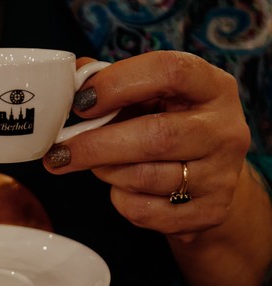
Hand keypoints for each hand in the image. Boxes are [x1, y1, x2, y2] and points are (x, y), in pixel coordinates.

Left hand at [43, 50, 271, 285]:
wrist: (208, 183)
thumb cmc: (170, 127)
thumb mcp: (153, 98)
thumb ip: (115, 84)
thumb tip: (71, 81)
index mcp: (213, 87)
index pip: (170, 71)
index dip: (118, 83)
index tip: (80, 102)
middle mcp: (226, 130)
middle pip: (156, 137)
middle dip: (97, 144)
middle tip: (59, 152)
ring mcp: (221, 176)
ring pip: (145, 178)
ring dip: (106, 172)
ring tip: (95, 165)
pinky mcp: (208, 213)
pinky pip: (145, 211)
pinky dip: (121, 201)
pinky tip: (122, 189)